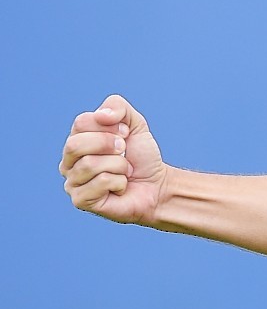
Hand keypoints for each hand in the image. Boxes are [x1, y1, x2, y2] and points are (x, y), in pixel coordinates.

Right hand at [60, 94, 167, 225]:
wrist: (156, 184)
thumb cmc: (141, 156)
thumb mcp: (135, 123)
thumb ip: (118, 107)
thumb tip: (102, 115)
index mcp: (76, 140)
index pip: (81, 122)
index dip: (110, 126)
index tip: (125, 134)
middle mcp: (68, 161)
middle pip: (76, 145)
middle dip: (110, 145)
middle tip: (124, 152)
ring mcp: (72, 182)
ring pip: (90, 164)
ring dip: (119, 165)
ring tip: (125, 171)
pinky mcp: (80, 201)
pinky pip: (101, 182)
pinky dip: (120, 182)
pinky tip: (121, 186)